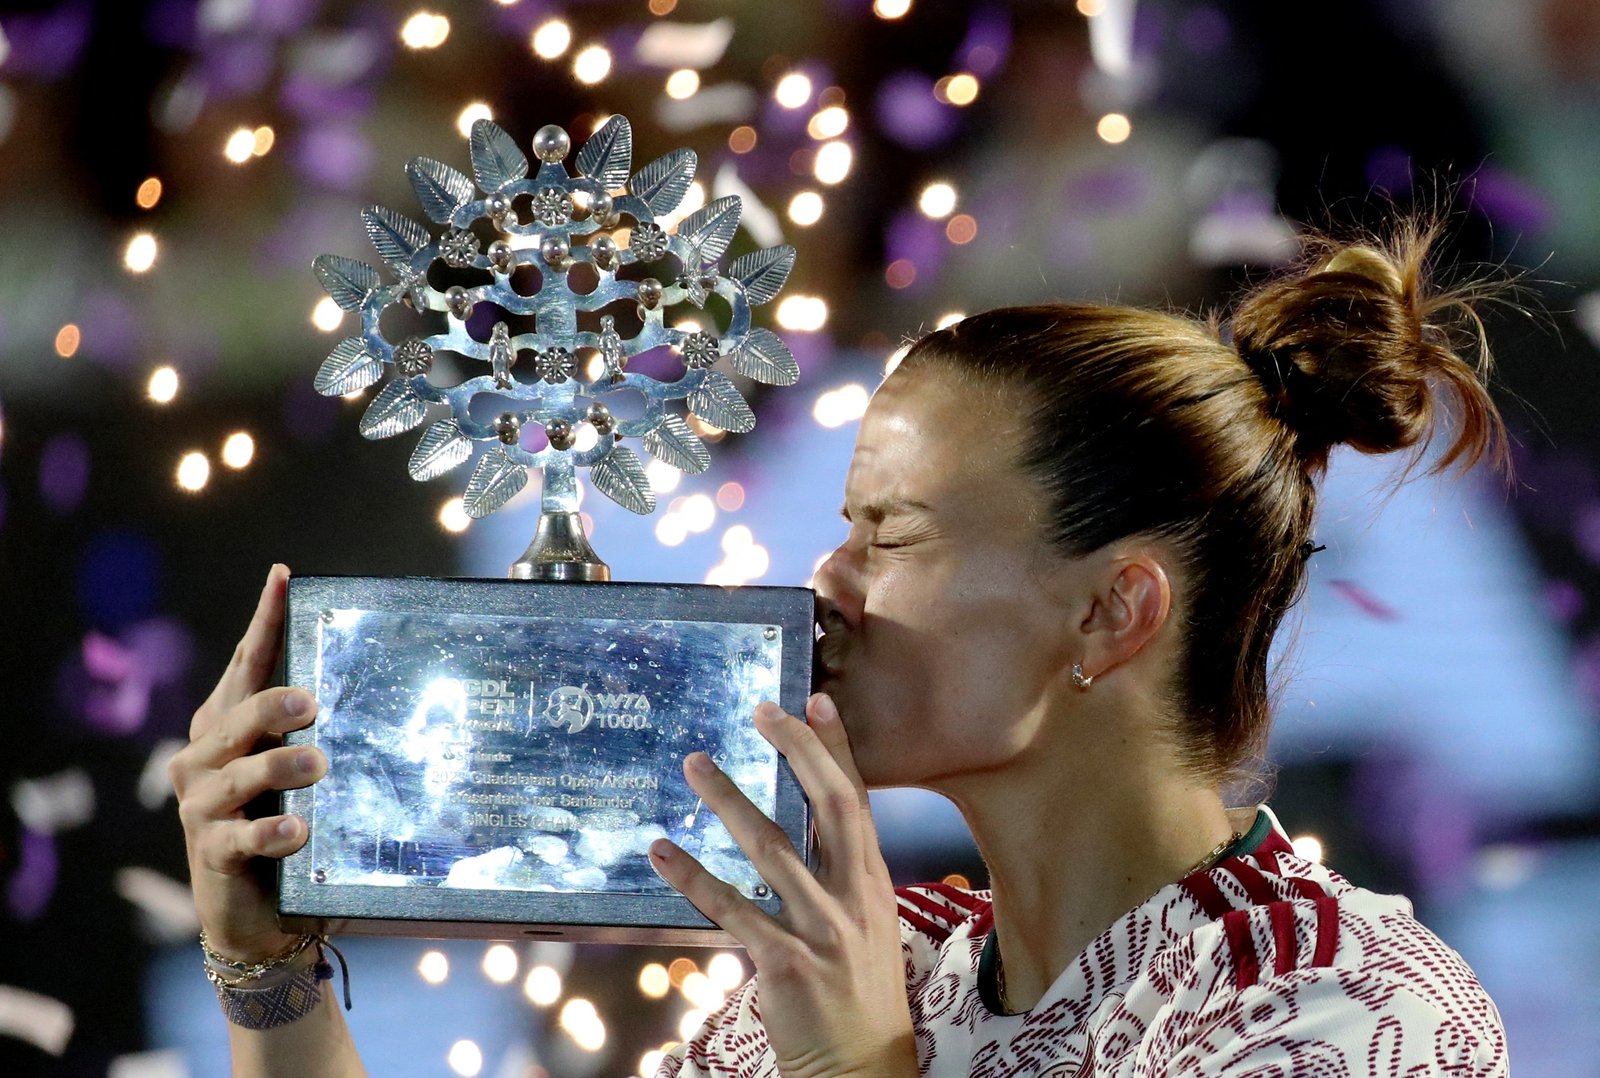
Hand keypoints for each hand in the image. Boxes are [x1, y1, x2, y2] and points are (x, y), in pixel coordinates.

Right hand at [168, 565, 327, 960]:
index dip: (264, 622)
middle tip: (311, 700)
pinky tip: (299, 831)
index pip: (245, 665)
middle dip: (271, 704)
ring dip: (278, 767)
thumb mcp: (305, 774)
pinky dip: (271, 833)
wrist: (261, 916)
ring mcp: (202, 807)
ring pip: (237, 774)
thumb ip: (323, 732)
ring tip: (318, 765)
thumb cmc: (289, 827)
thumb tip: (384, 681)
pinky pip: (240, 839)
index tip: (283, 577)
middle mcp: (205, 759)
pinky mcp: (212, 853)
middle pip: (236, 716)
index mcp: (228, 727)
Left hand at [650, 694, 914, 1077]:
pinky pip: (731, 908)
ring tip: (694, 763)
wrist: (861, 1064)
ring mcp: (822, 929)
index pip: (857, 799)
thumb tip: (806, 827)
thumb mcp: (866, 923)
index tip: (814, 700)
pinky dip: (694, 875)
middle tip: (761, 709)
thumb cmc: (859, 992)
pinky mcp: (785, 961)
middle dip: (797, 751)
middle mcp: (854, 897)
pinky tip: (663, 850)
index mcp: (874, 883)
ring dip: (729, 800)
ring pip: (771, 849)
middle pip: (829, 806)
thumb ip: (841, 875)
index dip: (836, 748)